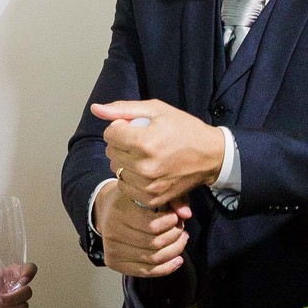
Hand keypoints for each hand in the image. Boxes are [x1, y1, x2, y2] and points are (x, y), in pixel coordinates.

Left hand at [91, 98, 225, 206]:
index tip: (134, 128)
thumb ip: (123, 109)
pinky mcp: (152, 198)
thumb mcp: (157, 111)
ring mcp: (148, 185)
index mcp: (144, 142)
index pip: (110, 134)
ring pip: (116, 170)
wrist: (211, 156)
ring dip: (125, 161)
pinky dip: (131, 178)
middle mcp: (144, 166)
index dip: (120, 127)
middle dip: (121, 144)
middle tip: (141, 141)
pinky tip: (145, 170)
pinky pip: (125, 186)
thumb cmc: (184, 129)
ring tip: (144, 156)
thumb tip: (96, 109)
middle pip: (111, 152)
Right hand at [95, 183, 190, 277]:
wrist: (106, 212)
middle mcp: (112, 233)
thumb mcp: (149, 193)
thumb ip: (171, 199)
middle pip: (154, 243)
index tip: (176, 217)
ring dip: (174, 251)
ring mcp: (112, 250)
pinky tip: (177, 260)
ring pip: (153, 258)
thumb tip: (187, 214)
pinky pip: (146, 271)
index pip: (153, 226)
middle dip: (175, 236)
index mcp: (119, 212)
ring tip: (181, 240)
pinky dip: (166, 268)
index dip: (171, 223)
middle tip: (181, 229)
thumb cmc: (132, 201)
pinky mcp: (115, 263)